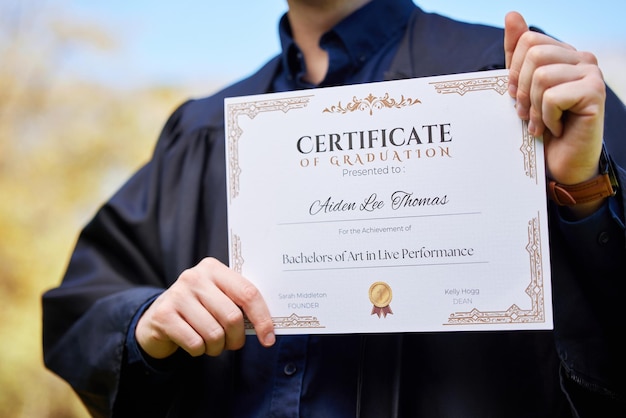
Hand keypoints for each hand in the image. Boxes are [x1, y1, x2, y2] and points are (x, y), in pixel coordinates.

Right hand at [135, 257, 274, 358]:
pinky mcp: (164, 315)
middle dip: (236, 339)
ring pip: (214, 334)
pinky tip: (194, 343)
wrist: (157, 318)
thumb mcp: (218, 297)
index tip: (268, 338)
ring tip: (210, 343)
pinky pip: (195, 343)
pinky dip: (199, 351)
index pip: (248, 293)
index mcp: (214, 268)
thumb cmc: (199, 309)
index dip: (262, 318)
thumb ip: (239, 303)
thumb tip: (268, 328)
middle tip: (232, 344)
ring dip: (216, 347)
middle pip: (232, 317)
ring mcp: (177, 294)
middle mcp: (194, 277)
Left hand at [504, 11, 606, 216]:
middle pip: (533, 53)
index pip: (527, 41)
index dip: (513, 72)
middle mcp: (581, 58)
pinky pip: (553, 96)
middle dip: (521, 89)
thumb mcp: (521, 89)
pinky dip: (547, 117)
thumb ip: (517, 54)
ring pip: (541, 75)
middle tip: (526, 114)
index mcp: (563, 54)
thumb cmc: (541, 128)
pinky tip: (557, 129)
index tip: (517, 97)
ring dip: (533, 108)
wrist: (561, 165)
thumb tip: (512, 14)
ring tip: (541, 124)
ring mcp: (592, 73)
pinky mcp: (595, 93)